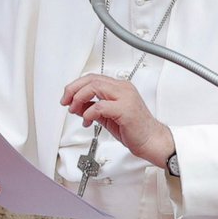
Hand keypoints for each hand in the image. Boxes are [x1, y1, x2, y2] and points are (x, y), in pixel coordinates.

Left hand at [60, 74, 174, 166]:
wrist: (151, 140)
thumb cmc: (134, 129)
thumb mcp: (108, 117)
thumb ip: (94, 109)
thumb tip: (78, 106)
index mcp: (119, 88)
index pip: (93, 78)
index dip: (76, 86)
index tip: (67, 97)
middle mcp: (123, 89)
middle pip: (91, 79)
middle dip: (73, 90)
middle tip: (66, 102)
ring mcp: (125, 97)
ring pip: (95, 87)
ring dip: (79, 98)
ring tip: (75, 110)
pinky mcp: (125, 109)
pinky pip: (100, 106)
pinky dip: (89, 113)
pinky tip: (88, 120)